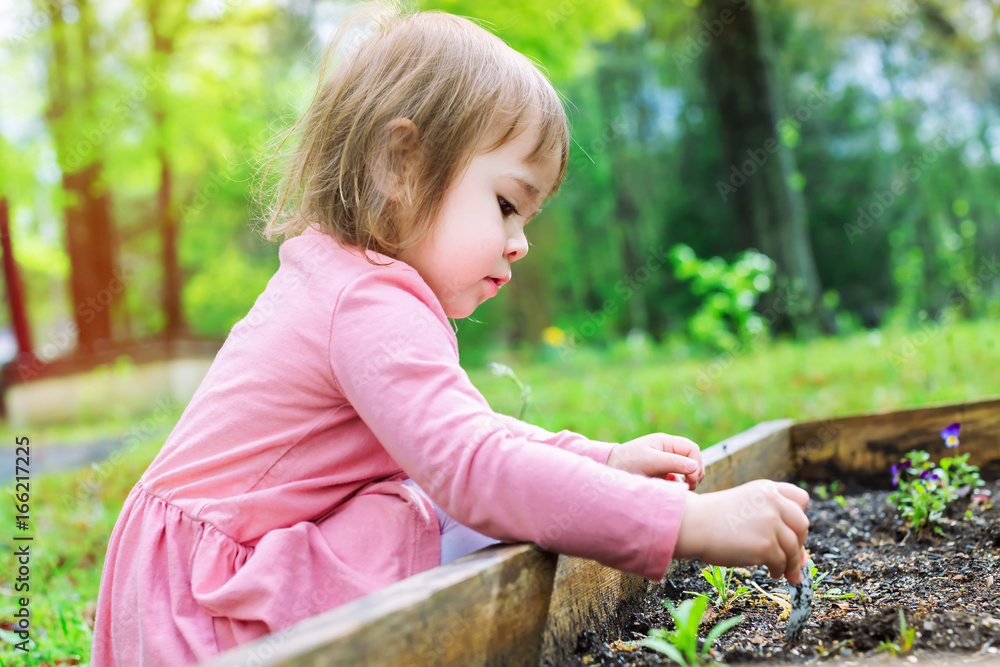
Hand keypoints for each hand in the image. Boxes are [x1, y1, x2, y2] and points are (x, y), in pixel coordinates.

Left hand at [606, 433, 704, 489]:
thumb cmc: (626, 463)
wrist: (608, 472)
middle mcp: (667, 450)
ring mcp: (664, 462)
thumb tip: (694, 467)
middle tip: (689, 486)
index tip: (690, 479)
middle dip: (695, 473)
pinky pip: (677, 478)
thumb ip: (672, 462)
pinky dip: (678, 484)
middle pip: (692, 459)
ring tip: (682, 488)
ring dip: (688, 479)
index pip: (692, 449)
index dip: (696, 464)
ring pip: (687, 470)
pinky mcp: (660, 474)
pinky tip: (671, 489)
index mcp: (665, 442)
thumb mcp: (649, 461)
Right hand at [674, 480, 809, 583]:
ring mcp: (771, 524)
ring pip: (794, 548)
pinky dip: (779, 570)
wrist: (692, 525)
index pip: (800, 498)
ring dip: (791, 563)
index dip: (797, 515)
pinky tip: (772, 572)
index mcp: (767, 489)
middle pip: (802, 525)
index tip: (792, 529)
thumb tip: (803, 557)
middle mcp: (773, 502)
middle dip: (799, 544)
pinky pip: (782, 562)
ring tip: (784, 572)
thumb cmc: (712, 518)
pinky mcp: (766, 546)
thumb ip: (772, 523)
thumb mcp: (745, 507)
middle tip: (793, 558)